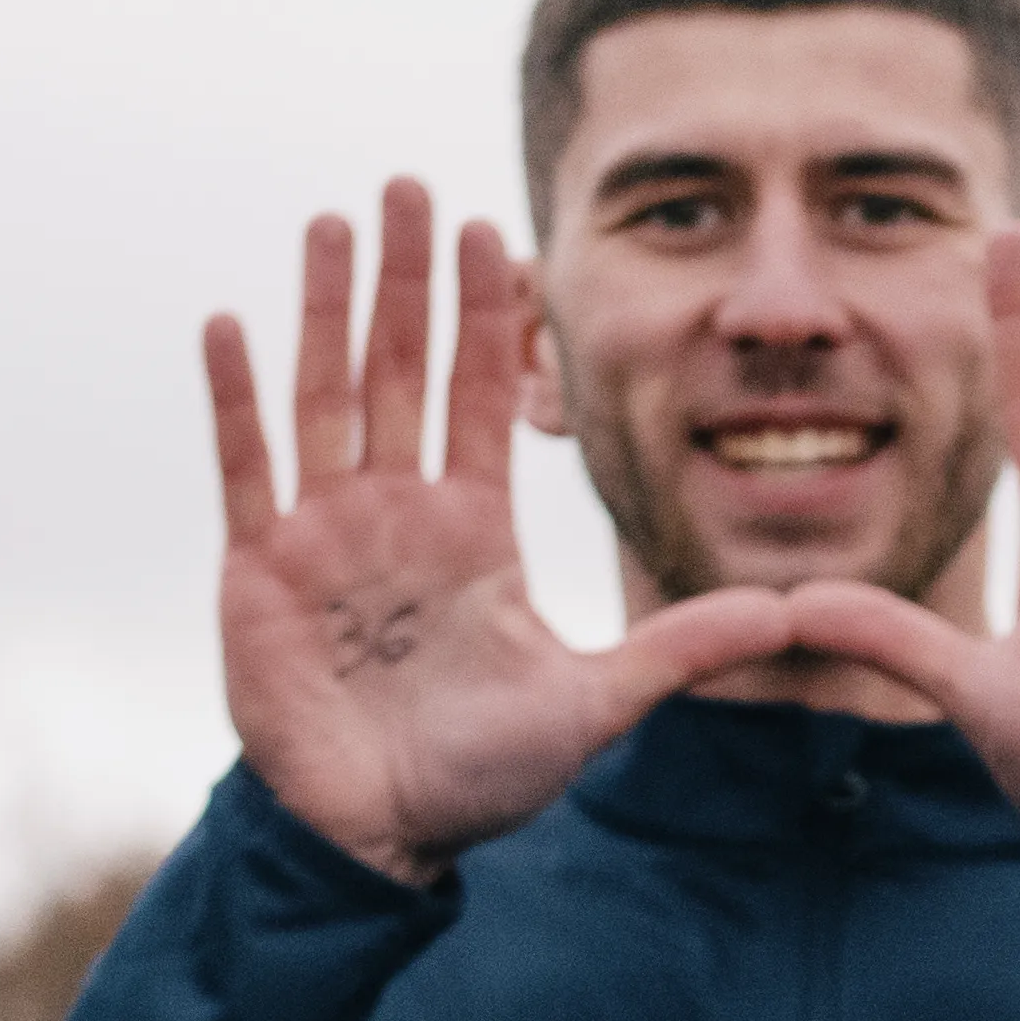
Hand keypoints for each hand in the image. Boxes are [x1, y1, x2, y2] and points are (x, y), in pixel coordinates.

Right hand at [212, 183, 800, 878]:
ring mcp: (324, 533)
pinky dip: (237, 398)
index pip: (483, 396)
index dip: (490, 317)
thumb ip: (682, 651)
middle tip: (408, 183)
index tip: (496, 233)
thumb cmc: (479, 777)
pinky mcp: (261, 570)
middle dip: (409, 278)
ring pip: (326, 394)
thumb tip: (789, 617)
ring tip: (332, 220)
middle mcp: (397, 512)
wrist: (381, 838)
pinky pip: (248, 467)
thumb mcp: (597, 705)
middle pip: (404, 369)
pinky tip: (229, 323)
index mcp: (472, 529)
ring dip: (327, 307)